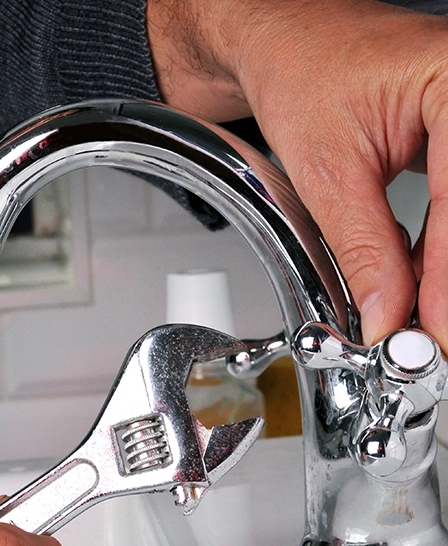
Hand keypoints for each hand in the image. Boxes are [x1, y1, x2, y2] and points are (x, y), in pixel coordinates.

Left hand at [149, 0, 447, 349]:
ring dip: (441, 272)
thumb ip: (365, 248)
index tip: (436, 330)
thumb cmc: (300, 73)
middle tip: (428, 333)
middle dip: (447, 281)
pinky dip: (436, 250)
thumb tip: (389, 312)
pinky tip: (414, 281)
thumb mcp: (328, 172)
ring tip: (415, 317)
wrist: (283, 44)